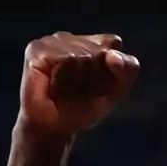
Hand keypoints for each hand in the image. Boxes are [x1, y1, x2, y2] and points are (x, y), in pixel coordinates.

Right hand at [19, 32, 139, 136]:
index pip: (114, 44)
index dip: (113, 69)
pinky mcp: (38, 49)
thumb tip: (112, 56)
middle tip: (78, 94)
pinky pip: (67, 60)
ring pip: (85, 56)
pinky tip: (54, 87)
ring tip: (65, 92)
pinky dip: (65, 81)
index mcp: (96, 43)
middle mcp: (74, 38)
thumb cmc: (83, 108)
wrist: (54, 128)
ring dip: (78, 83)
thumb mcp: (117, 90)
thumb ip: (128, 69)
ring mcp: (55, 40)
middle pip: (101, 53)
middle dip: (94, 81)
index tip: (102, 89)